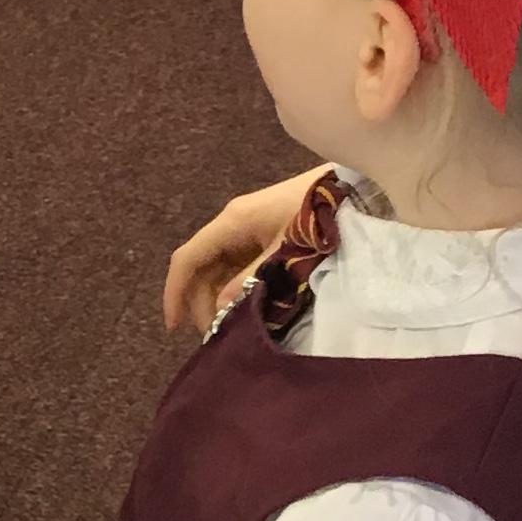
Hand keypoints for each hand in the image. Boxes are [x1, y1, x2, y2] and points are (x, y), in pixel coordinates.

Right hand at [162, 174, 317, 338]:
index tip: (173, 327)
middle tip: (214, 333)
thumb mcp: (285, 252)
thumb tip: (221, 308)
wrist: (348, 188)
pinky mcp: (258, 234)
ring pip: (215, 268)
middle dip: (199, 301)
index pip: (187, 259)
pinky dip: (231, 286)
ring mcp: (243, 228)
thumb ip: (252, 279)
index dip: (175, 293)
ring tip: (226, 324)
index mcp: (231, 223)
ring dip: (215, 296)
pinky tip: (239, 305)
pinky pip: (233, 264)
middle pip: (199, 267)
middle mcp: (230, 224)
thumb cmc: (317, 216)